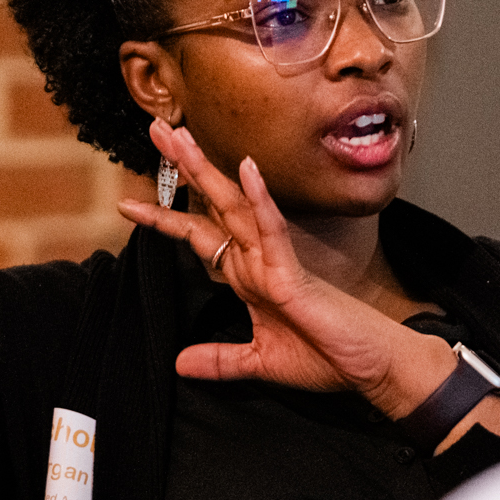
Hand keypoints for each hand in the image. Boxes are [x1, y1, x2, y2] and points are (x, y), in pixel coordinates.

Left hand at [117, 120, 455, 418]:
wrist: (372, 368)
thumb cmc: (329, 358)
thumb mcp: (260, 363)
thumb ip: (221, 361)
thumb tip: (181, 364)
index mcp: (251, 278)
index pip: (202, 238)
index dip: (165, 220)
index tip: (127, 205)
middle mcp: (260, 261)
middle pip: (214, 206)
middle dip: (184, 170)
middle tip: (156, 131)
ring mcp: (277, 262)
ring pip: (236, 207)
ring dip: (208, 172)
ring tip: (182, 139)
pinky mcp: (294, 274)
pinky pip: (273, 231)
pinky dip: (259, 199)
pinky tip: (246, 170)